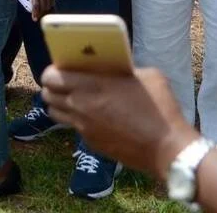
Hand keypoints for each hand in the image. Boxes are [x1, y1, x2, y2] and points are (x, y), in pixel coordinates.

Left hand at [16, 0, 54, 20]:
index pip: (35, 4)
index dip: (35, 13)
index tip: (34, 18)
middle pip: (43, 7)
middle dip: (40, 14)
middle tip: (36, 17)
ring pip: (48, 5)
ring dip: (45, 11)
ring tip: (41, 14)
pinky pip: (52, 2)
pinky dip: (50, 7)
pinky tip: (48, 10)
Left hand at [41, 66, 197, 178]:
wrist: (168, 149)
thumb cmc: (160, 109)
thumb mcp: (147, 76)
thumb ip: (125, 68)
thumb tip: (114, 66)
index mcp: (91, 84)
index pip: (52, 76)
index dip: (52, 71)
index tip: (60, 68)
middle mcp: (80, 105)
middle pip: (48, 94)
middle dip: (51, 87)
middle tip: (63, 83)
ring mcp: (83, 126)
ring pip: (54, 112)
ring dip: (58, 104)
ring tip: (71, 99)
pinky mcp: (90, 142)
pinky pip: (73, 127)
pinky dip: (76, 120)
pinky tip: (91, 117)